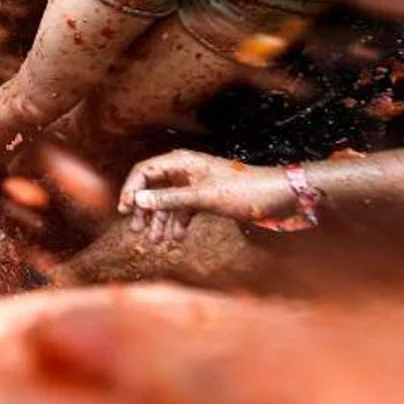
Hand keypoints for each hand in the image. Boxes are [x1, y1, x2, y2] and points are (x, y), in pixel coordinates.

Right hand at [117, 149, 295, 241]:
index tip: (124, 211)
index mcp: (181, 162)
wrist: (279, 196)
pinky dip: (178, 223)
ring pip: (168, 201)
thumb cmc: (243, 191)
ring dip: (161, 221)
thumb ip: (169, 199)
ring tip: (157, 241)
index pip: (144, 171)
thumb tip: (137, 201)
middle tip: (136, 230)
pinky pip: (183, 209)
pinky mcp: (205, 196)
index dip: (131, 190)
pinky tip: (178, 238)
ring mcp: (194, 183)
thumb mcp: (203, 197)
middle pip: (153, 187)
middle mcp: (185, 170)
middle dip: (145, 209)